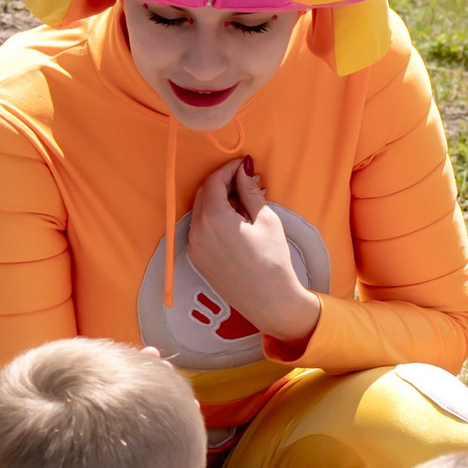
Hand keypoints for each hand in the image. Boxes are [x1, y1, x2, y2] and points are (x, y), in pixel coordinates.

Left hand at [185, 158, 321, 345]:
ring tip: (244, 203)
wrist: (270, 301)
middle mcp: (197, 231)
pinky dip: (214, 219)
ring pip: (201, 212)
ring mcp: (194, 247)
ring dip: (218, 201)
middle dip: (223, 183)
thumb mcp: (265, 219)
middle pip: (204, 194)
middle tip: (246, 182)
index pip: (214, 181)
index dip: (228, 168)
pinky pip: (201, 229)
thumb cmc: (273, 260)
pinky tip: (235, 222)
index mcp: (213, 218)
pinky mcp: (197, 259)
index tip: (244, 165)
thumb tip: (243, 170)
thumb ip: (249, 191)